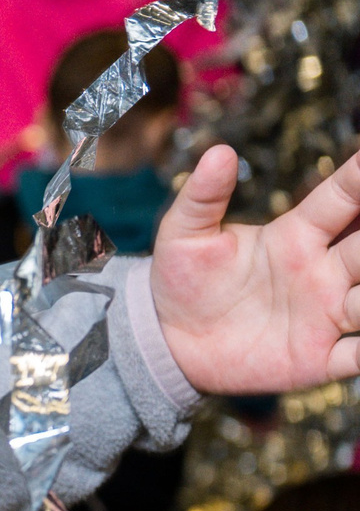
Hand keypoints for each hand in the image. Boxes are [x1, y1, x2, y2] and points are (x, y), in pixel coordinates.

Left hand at [149, 144, 359, 393]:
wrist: (169, 341)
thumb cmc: (182, 282)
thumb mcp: (184, 236)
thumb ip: (202, 197)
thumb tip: (218, 152)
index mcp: (297, 236)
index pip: (343, 201)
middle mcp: (323, 272)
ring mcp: (325, 314)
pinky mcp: (318, 358)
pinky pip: (358, 355)